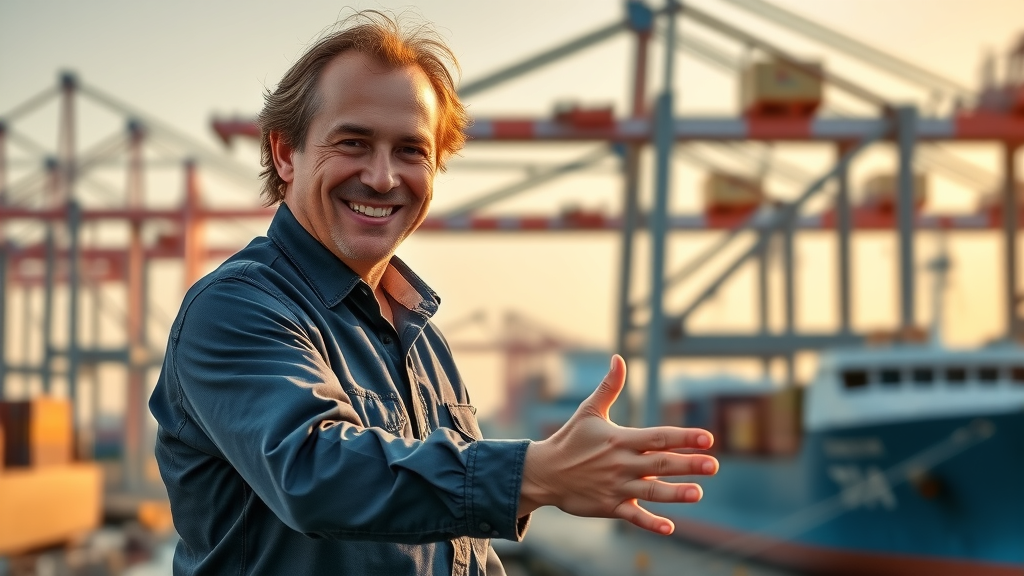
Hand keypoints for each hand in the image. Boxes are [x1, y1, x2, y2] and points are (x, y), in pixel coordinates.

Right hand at [517, 354, 717, 534]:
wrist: (544, 473)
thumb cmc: (570, 439)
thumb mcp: (589, 411)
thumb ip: (609, 387)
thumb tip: (618, 358)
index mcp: (620, 439)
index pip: (658, 437)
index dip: (683, 437)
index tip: (708, 438)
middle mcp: (621, 464)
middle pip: (660, 464)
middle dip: (688, 464)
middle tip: (713, 465)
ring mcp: (616, 487)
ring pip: (651, 491)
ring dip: (675, 493)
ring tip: (698, 492)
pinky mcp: (609, 506)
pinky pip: (633, 516)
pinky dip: (650, 523)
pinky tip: (670, 527)